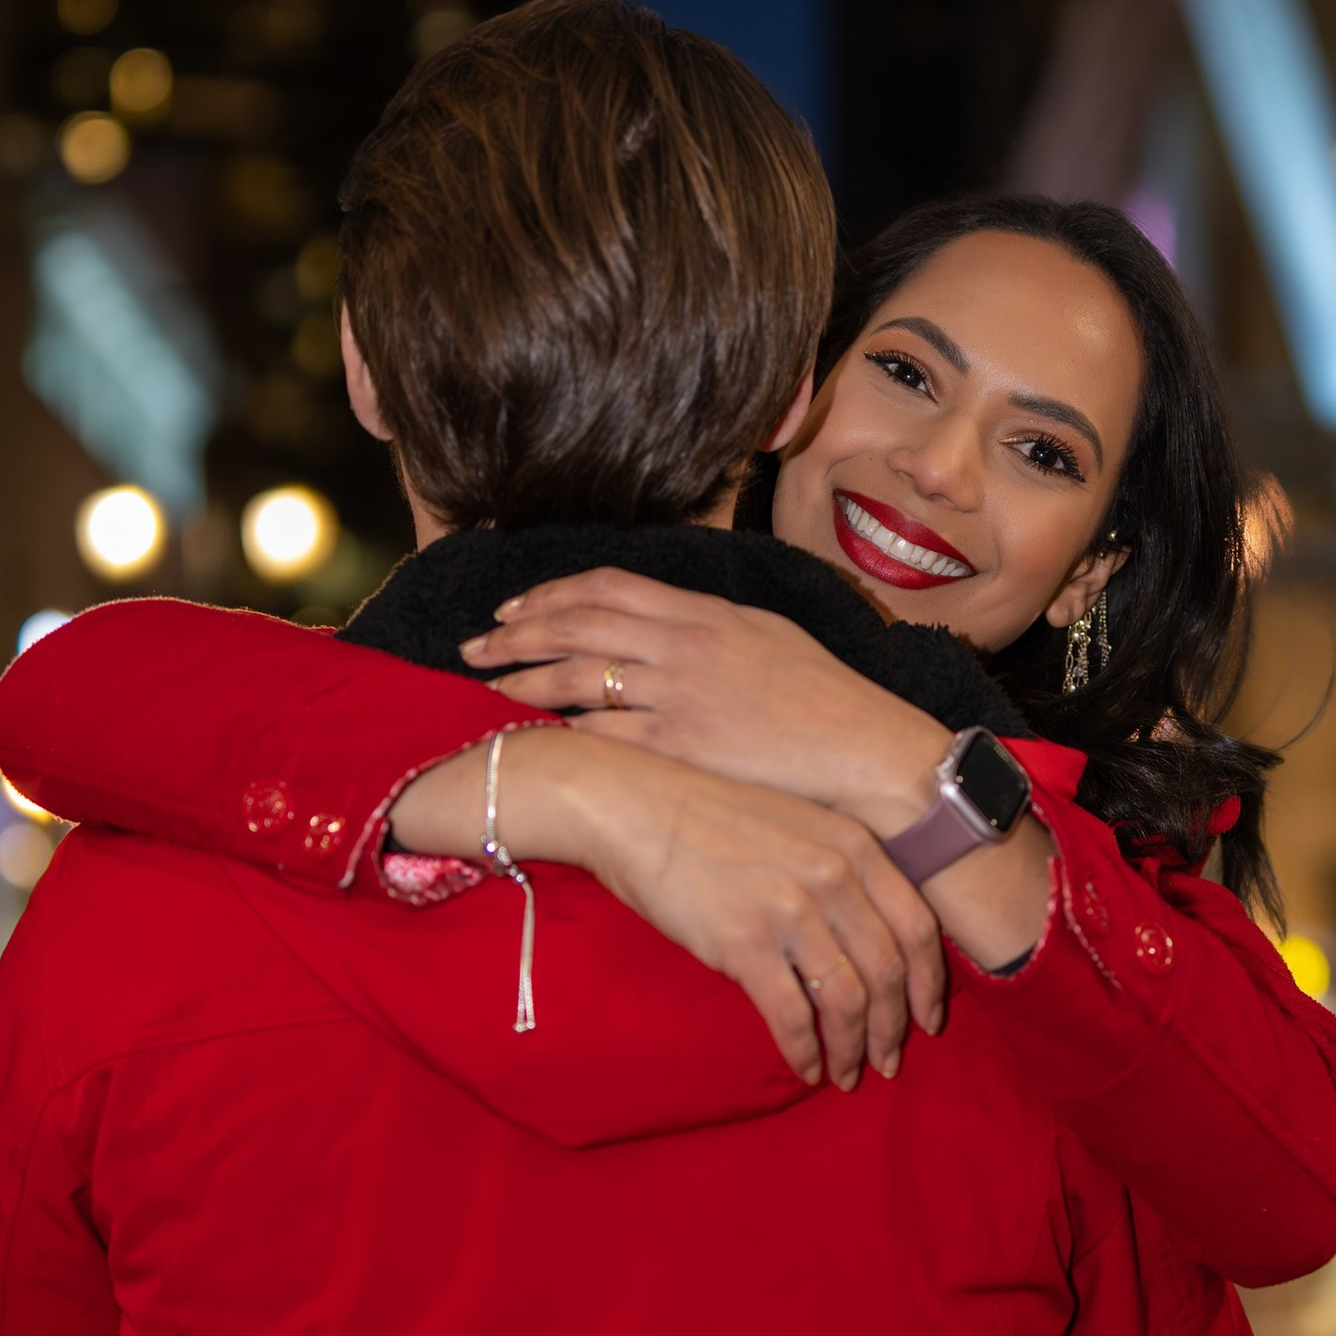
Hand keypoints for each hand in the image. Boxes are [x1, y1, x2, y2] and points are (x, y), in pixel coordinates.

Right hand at [387, 730, 948, 1088]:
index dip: (930, 984)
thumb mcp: (796, 825)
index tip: (928, 1019)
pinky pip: (793, 1014)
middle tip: (888, 1061)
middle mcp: (834, 877)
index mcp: (854, 846)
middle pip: (889, 972)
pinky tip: (806, 1066)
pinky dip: (805, 1049)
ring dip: (852, 1047)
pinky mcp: (744, 943)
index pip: (918, 928)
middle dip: (894, 1028)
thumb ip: (839, 871)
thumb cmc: (709, 817)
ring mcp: (791, 911)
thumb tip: (864, 942)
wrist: (634, 805)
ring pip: (848, 1001)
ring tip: (847, 1074)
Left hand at [464, 570, 948, 839]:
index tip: (513, 608)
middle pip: (576, 624)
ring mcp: (679, 694)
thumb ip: (709, 622)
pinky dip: (565, 733)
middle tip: (474, 646)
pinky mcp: (682, 745)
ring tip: (487, 689)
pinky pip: (605, 734)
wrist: (862, 748)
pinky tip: (537, 738)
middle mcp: (683, 644)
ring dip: (523, 682)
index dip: (550, 593)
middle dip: (516, 633)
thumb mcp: (766, 633)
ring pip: (577, 677)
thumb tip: (666, 618)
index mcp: (702, 611)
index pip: (606, 586)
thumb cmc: (824, 695)